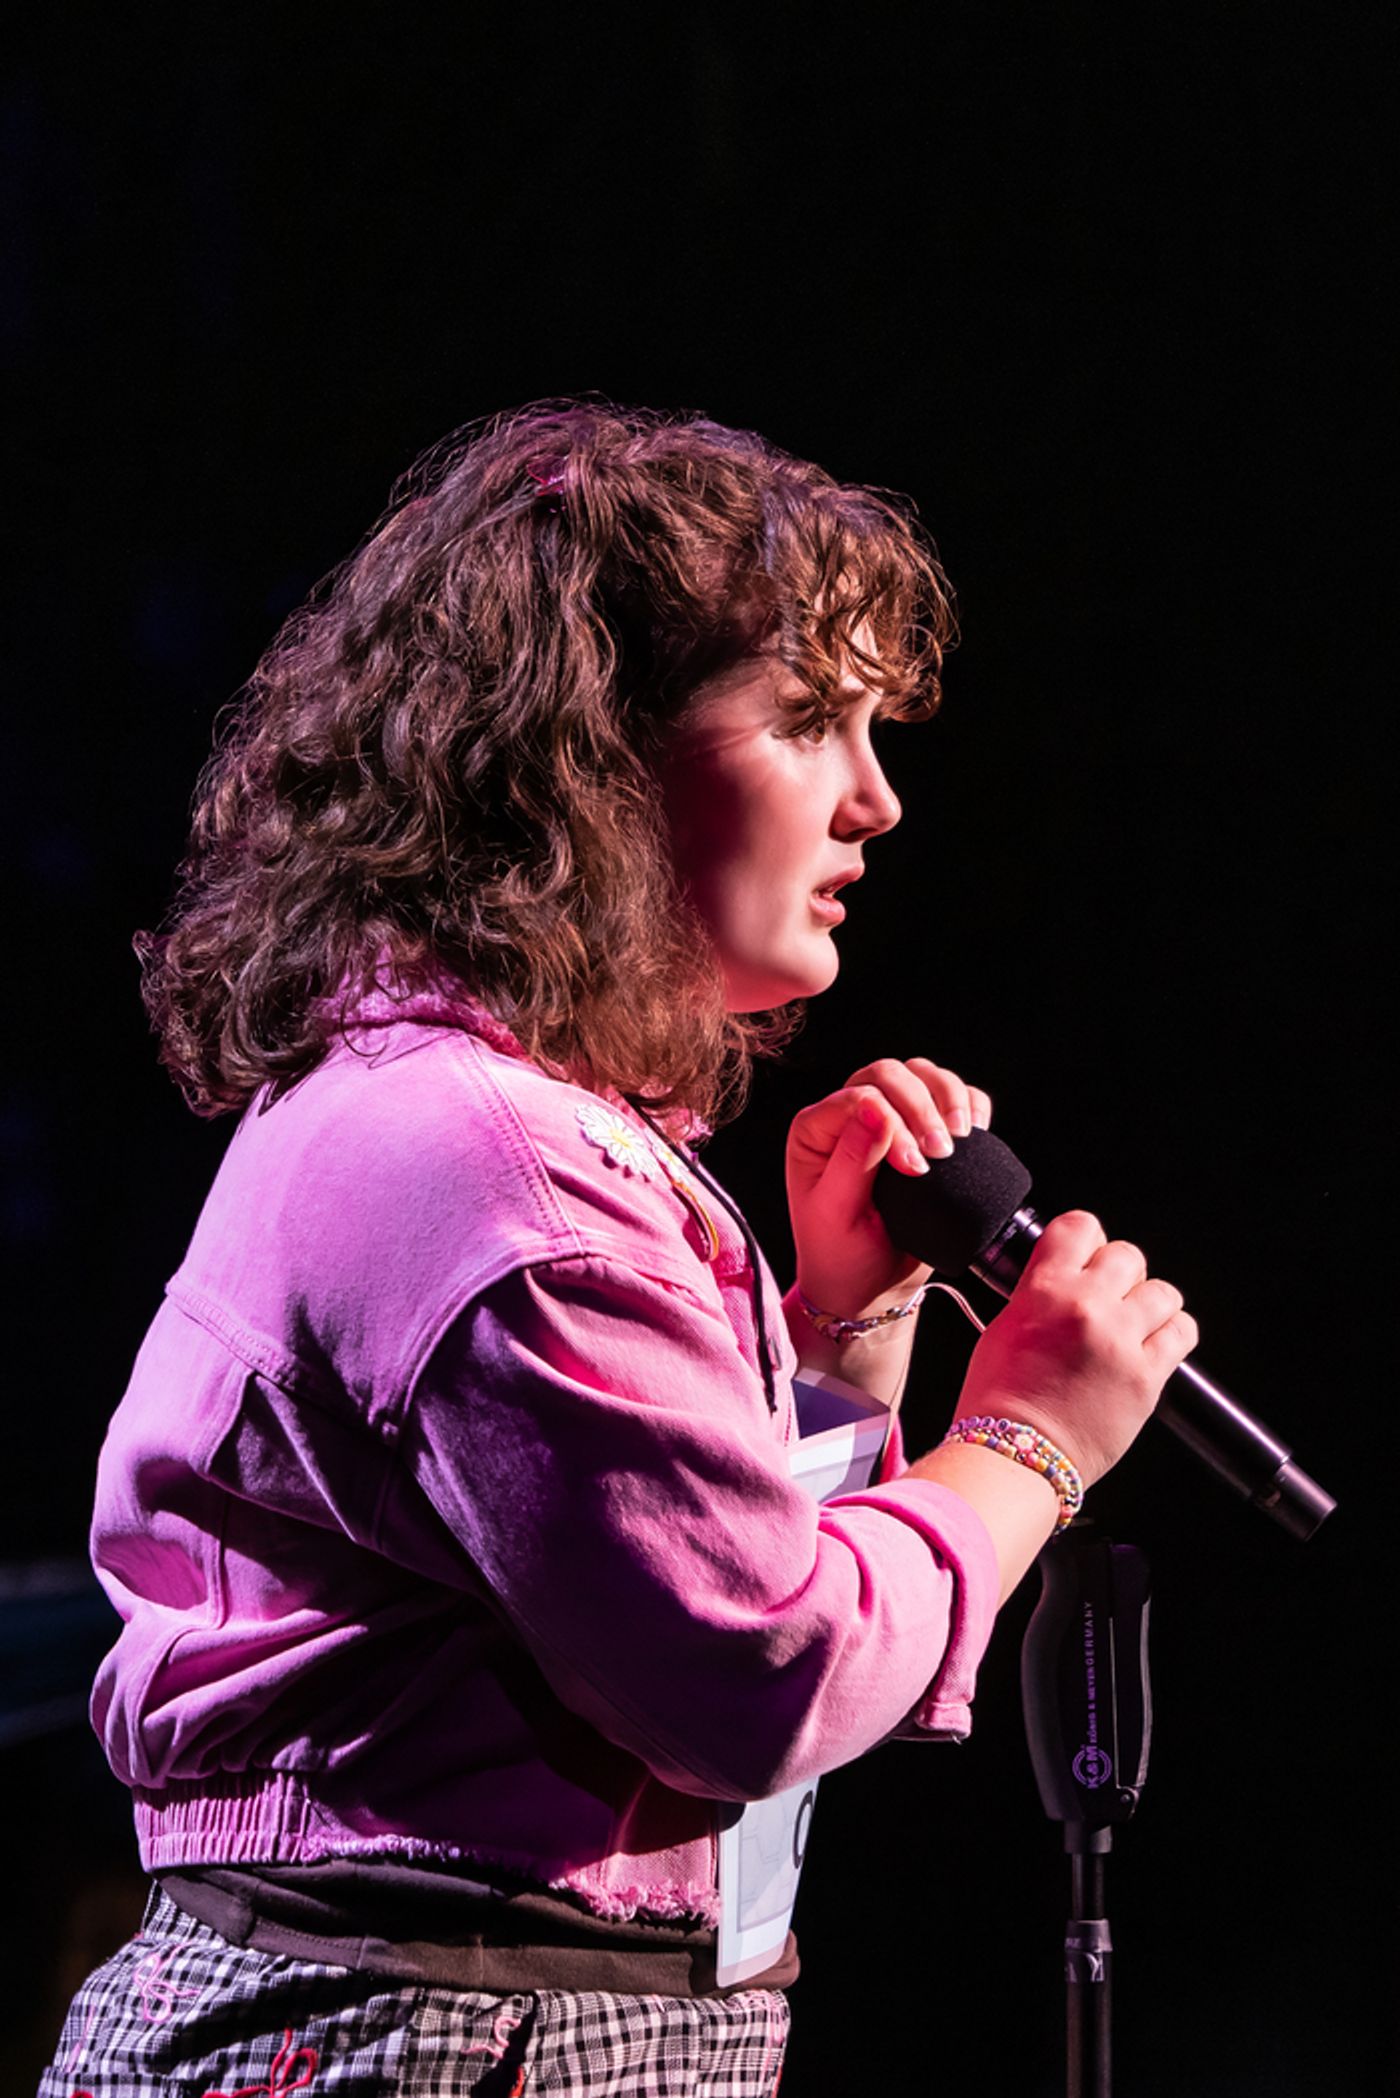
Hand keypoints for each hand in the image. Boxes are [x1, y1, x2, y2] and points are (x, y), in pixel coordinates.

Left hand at [786, 1058, 992, 1322]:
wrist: (869, 1286)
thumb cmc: (841, 1253)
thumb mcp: (836, 1214)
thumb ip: (853, 1160)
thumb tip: (874, 1107)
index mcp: (817, 1128)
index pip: (858, 1096)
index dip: (892, 1122)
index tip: (914, 1168)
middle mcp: (851, 1113)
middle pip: (891, 1074)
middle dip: (923, 1107)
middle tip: (942, 1153)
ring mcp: (890, 1118)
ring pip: (923, 1075)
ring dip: (950, 1098)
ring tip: (961, 1141)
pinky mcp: (924, 1131)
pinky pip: (954, 1096)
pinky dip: (971, 1105)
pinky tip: (975, 1134)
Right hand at [955, 1210, 1198, 1483]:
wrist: (1015, 1456)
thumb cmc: (999, 1401)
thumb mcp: (1003, 1327)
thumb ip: (1039, 1293)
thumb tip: (1066, 1278)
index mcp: (1044, 1290)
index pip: (1080, 1226)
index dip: (1088, 1240)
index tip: (1088, 1255)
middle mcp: (1086, 1307)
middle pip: (1127, 1255)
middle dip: (1119, 1275)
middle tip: (1107, 1300)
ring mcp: (1121, 1341)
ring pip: (1162, 1292)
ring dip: (1149, 1305)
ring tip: (1132, 1326)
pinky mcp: (1147, 1376)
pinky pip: (1182, 1332)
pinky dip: (1172, 1334)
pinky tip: (1152, 1345)